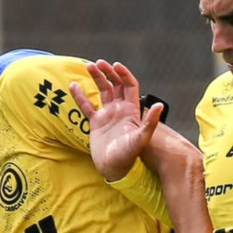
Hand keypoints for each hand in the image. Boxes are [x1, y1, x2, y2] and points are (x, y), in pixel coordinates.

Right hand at [69, 59, 162, 180]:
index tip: (115, 65)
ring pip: (103, 91)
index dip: (124, 74)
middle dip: (109, 72)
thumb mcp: (141, 138)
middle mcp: (120, 110)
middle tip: (99, 63)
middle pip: (116, 85)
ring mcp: (108, 115)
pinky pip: (86, 106)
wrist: (114, 169)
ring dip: (97, 78)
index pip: (130, 86)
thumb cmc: (129, 156)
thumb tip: (159, 105)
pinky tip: (73, 85)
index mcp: (131, 110)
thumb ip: (150, 122)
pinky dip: (80, 96)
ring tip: (89, 66)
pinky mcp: (96, 123)